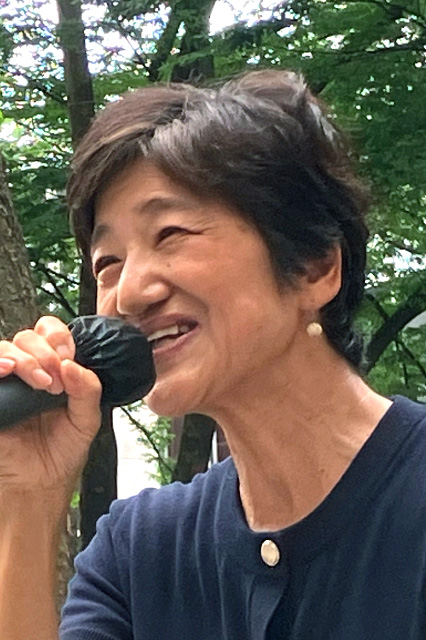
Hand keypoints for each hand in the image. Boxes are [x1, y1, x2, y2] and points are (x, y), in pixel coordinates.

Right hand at [0, 316, 101, 491]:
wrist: (38, 486)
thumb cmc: (60, 453)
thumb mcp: (87, 420)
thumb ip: (89, 390)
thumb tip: (74, 366)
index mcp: (54, 370)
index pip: (51, 332)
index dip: (60, 337)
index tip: (69, 357)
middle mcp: (27, 372)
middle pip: (27, 336)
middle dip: (45, 352)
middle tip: (56, 380)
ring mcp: (6, 384)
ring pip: (5, 348)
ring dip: (25, 359)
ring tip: (40, 382)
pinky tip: (7, 371)